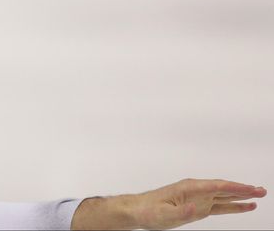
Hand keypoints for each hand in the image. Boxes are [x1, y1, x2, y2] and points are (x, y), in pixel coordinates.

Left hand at [131, 178, 265, 229]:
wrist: (139, 210)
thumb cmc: (149, 210)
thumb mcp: (163, 214)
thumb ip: (180, 212)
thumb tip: (196, 208)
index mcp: (189, 188)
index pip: (216, 186)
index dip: (234, 188)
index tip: (250, 189)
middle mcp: (196, 190)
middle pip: (224, 188)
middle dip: (243, 189)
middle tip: (262, 190)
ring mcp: (198, 198)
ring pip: (224, 196)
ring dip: (241, 196)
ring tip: (259, 195)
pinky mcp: (198, 207)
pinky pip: (220, 206)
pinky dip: (234, 206)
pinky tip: (244, 206)